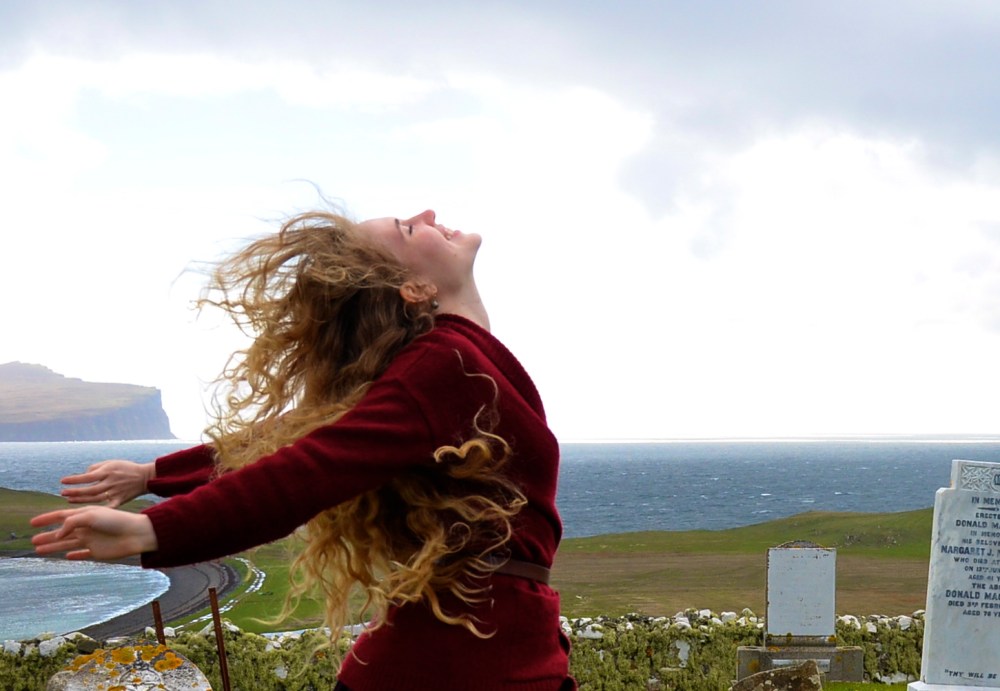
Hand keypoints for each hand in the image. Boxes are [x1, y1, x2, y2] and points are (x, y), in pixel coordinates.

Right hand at [30, 506, 157, 560]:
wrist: (135, 533)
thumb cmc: (115, 521)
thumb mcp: (91, 516)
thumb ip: (72, 522)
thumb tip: (58, 533)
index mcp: (84, 515)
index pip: (61, 516)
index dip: (46, 519)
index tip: (32, 523)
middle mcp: (86, 527)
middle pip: (62, 532)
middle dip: (47, 535)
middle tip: (32, 540)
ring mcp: (91, 540)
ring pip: (68, 544)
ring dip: (54, 547)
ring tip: (38, 550)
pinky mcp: (97, 552)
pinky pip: (83, 554)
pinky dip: (75, 555)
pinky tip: (67, 557)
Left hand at [60, 460, 155, 507]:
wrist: (145, 477)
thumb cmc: (126, 468)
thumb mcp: (111, 462)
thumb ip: (96, 468)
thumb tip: (83, 475)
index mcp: (108, 471)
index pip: (87, 477)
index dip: (74, 480)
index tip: (62, 481)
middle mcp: (111, 482)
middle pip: (89, 490)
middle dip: (75, 492)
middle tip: (63, 493)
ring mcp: (116, 492)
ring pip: (95, 499)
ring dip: (81, 500)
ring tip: (70, 500)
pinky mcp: (120, 500)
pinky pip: (108, 507)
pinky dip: (98, 511)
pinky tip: (87, 513)